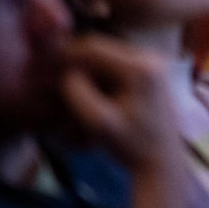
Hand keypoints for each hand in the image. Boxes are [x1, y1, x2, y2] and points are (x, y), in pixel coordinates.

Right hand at [59, 34, 182, 175]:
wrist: (162, 159)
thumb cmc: (131, 146)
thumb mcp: (99, 124)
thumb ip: (79, 95)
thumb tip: (68, 72)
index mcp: (140, 68)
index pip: (94, 48)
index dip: (67, 53)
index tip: (46, 63)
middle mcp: (151, 57)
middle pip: (103, 48)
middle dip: (76, 59)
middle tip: (52, 72)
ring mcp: (154, 62)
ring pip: (109, 54)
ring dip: (88, 65)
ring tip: (67, 82)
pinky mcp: (152, 71)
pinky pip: (119, 63)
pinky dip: (101, 72)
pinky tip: (88, 88)